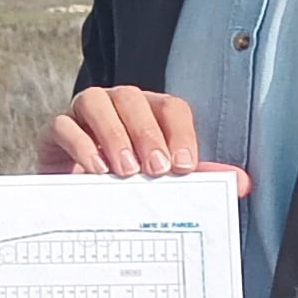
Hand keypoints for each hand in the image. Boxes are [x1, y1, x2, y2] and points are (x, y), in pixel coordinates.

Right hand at [38, 84, 246, 191]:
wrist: (78, 198)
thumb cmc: (126, 181)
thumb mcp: (164, 180)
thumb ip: (201, 178)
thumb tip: (242, 183)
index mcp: (150, 111)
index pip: (171, 107)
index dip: (180, 133)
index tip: (185, 167)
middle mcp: (117, 104)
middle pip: (132, 98)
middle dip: (146, 134)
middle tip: (155, 170)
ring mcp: (84, 113)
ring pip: (95, 101)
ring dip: (113, 135)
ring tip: (124, 170)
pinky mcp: (56, 131)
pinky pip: (63, 124)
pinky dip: (80, 143)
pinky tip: (95, 169)